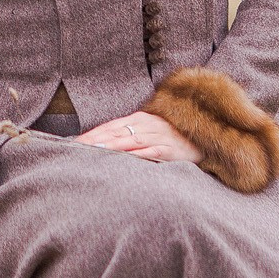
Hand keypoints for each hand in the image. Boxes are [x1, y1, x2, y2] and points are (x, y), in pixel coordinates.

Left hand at [76, 109, 200, 164]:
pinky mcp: (169, 148)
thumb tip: (104, 146)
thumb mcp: (149, 132)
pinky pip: (150, 151)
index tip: (74, 142)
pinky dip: (136, 154)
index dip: (92, 134)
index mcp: (140, 119)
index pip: (110, 126)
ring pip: (130, 140)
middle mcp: (147, 124)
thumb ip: (129, 137)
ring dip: (111, 146)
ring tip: (93, 151)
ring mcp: (158, 135)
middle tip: (75, 148)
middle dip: (94, 140)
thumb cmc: (172, 138)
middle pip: (115, 132)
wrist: (205, 139)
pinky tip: (124, 158)